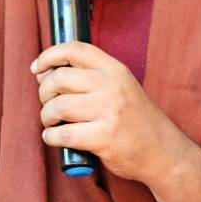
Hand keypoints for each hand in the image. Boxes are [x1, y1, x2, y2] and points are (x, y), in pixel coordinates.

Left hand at [31, 41, 197, 185]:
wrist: (163, 152)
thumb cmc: (136, 121)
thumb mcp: (121, 87)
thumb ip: (89, 78)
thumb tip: (44, 72)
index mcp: (115, 69)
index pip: (74, 49)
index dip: (49, 55)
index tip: (37, 68)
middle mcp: (112, 86)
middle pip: (58, 79)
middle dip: (43, 94)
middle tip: (49, 106)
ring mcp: (109, 111)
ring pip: (56, 107)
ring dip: (46, 117)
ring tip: (52, 124)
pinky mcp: (104, 137)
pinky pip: (62, 134)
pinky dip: (51, 137)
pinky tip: (56, 138)